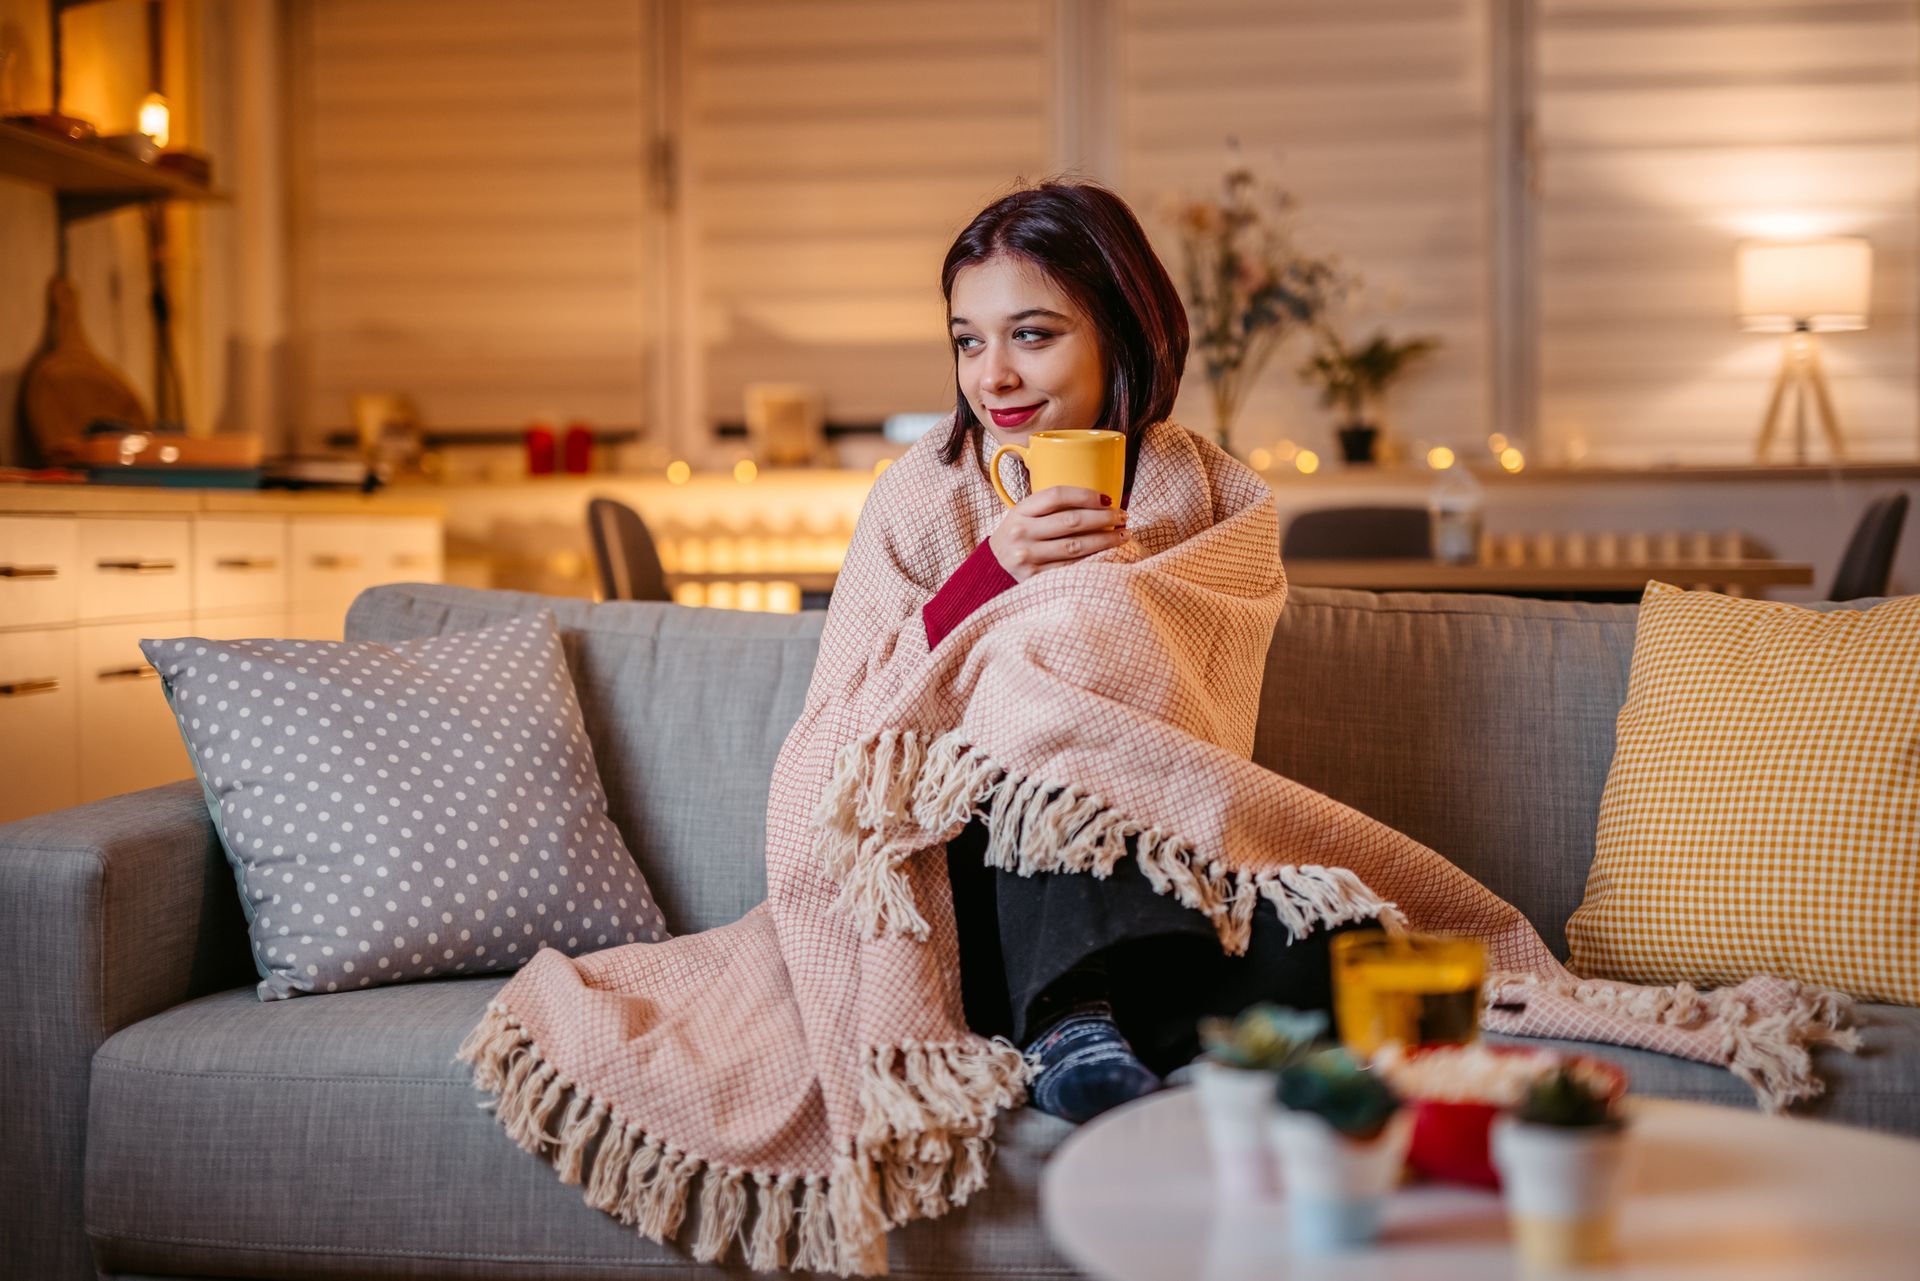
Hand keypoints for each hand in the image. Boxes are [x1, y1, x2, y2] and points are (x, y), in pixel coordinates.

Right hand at [988, 486, 1128, 582]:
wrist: (992, 567)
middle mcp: (1022, 532)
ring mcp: (1027, 557)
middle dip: (1103, 518)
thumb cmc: (1018, 536)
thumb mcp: (1024, 515)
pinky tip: (1107, 555)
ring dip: (1105, 540)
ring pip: (1076, 546)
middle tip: (1123, 516)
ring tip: (1123, 535)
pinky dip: (1093, 561)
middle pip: (1071, 521)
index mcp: (1020, 511)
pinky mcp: (1034, 578)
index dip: (1086, 495)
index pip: (1057, 495)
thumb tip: (1098, 500)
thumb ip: (1050, 507)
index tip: (1107, 498)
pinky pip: (1071, 568)